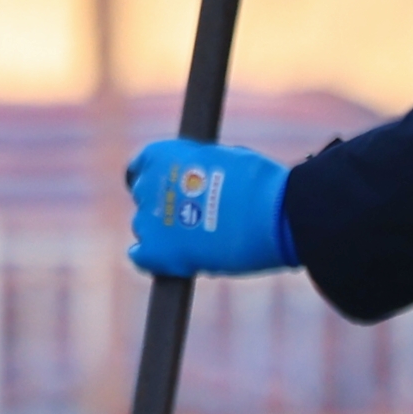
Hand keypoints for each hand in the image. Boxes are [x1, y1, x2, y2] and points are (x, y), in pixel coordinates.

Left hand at [125, 138, 297, 278]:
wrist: (271, 214)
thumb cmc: (259, 183)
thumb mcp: (222, 159)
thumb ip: (197, 169)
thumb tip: (196, 181)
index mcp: (160, 154)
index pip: (141, 168)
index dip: (157, 180)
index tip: (170, 190)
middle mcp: (146, 184)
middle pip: (146, 199)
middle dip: (164, 206)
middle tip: (193, 216)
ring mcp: (147, 221)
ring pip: (145, 228)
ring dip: (165, 233)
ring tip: (198, 239)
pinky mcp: (156, 252)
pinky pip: (141, 257)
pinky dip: (155, 259)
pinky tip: (176, 259)